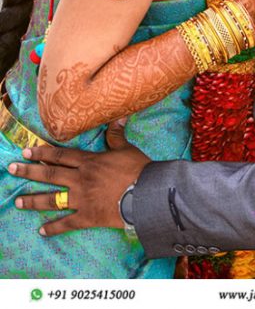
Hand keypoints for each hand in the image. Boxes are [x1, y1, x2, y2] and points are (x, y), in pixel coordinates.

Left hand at [9, 120, 149, 235]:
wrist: (145, 193)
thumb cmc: (137, 169)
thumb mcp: (126, 149)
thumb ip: (117, 136)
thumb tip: (119, 117)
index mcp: (88, 162)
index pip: (60, 155)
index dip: (43, 152)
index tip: (27, 151)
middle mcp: (80, 179)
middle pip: (50, 175)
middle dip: (30, 171)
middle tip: (12, 169)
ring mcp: (81, 199)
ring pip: (52, 199)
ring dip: (34, 200)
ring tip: (18, 201)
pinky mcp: (87, 216)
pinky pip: (67, 223)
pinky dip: (54, 228)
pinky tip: (41, 231)